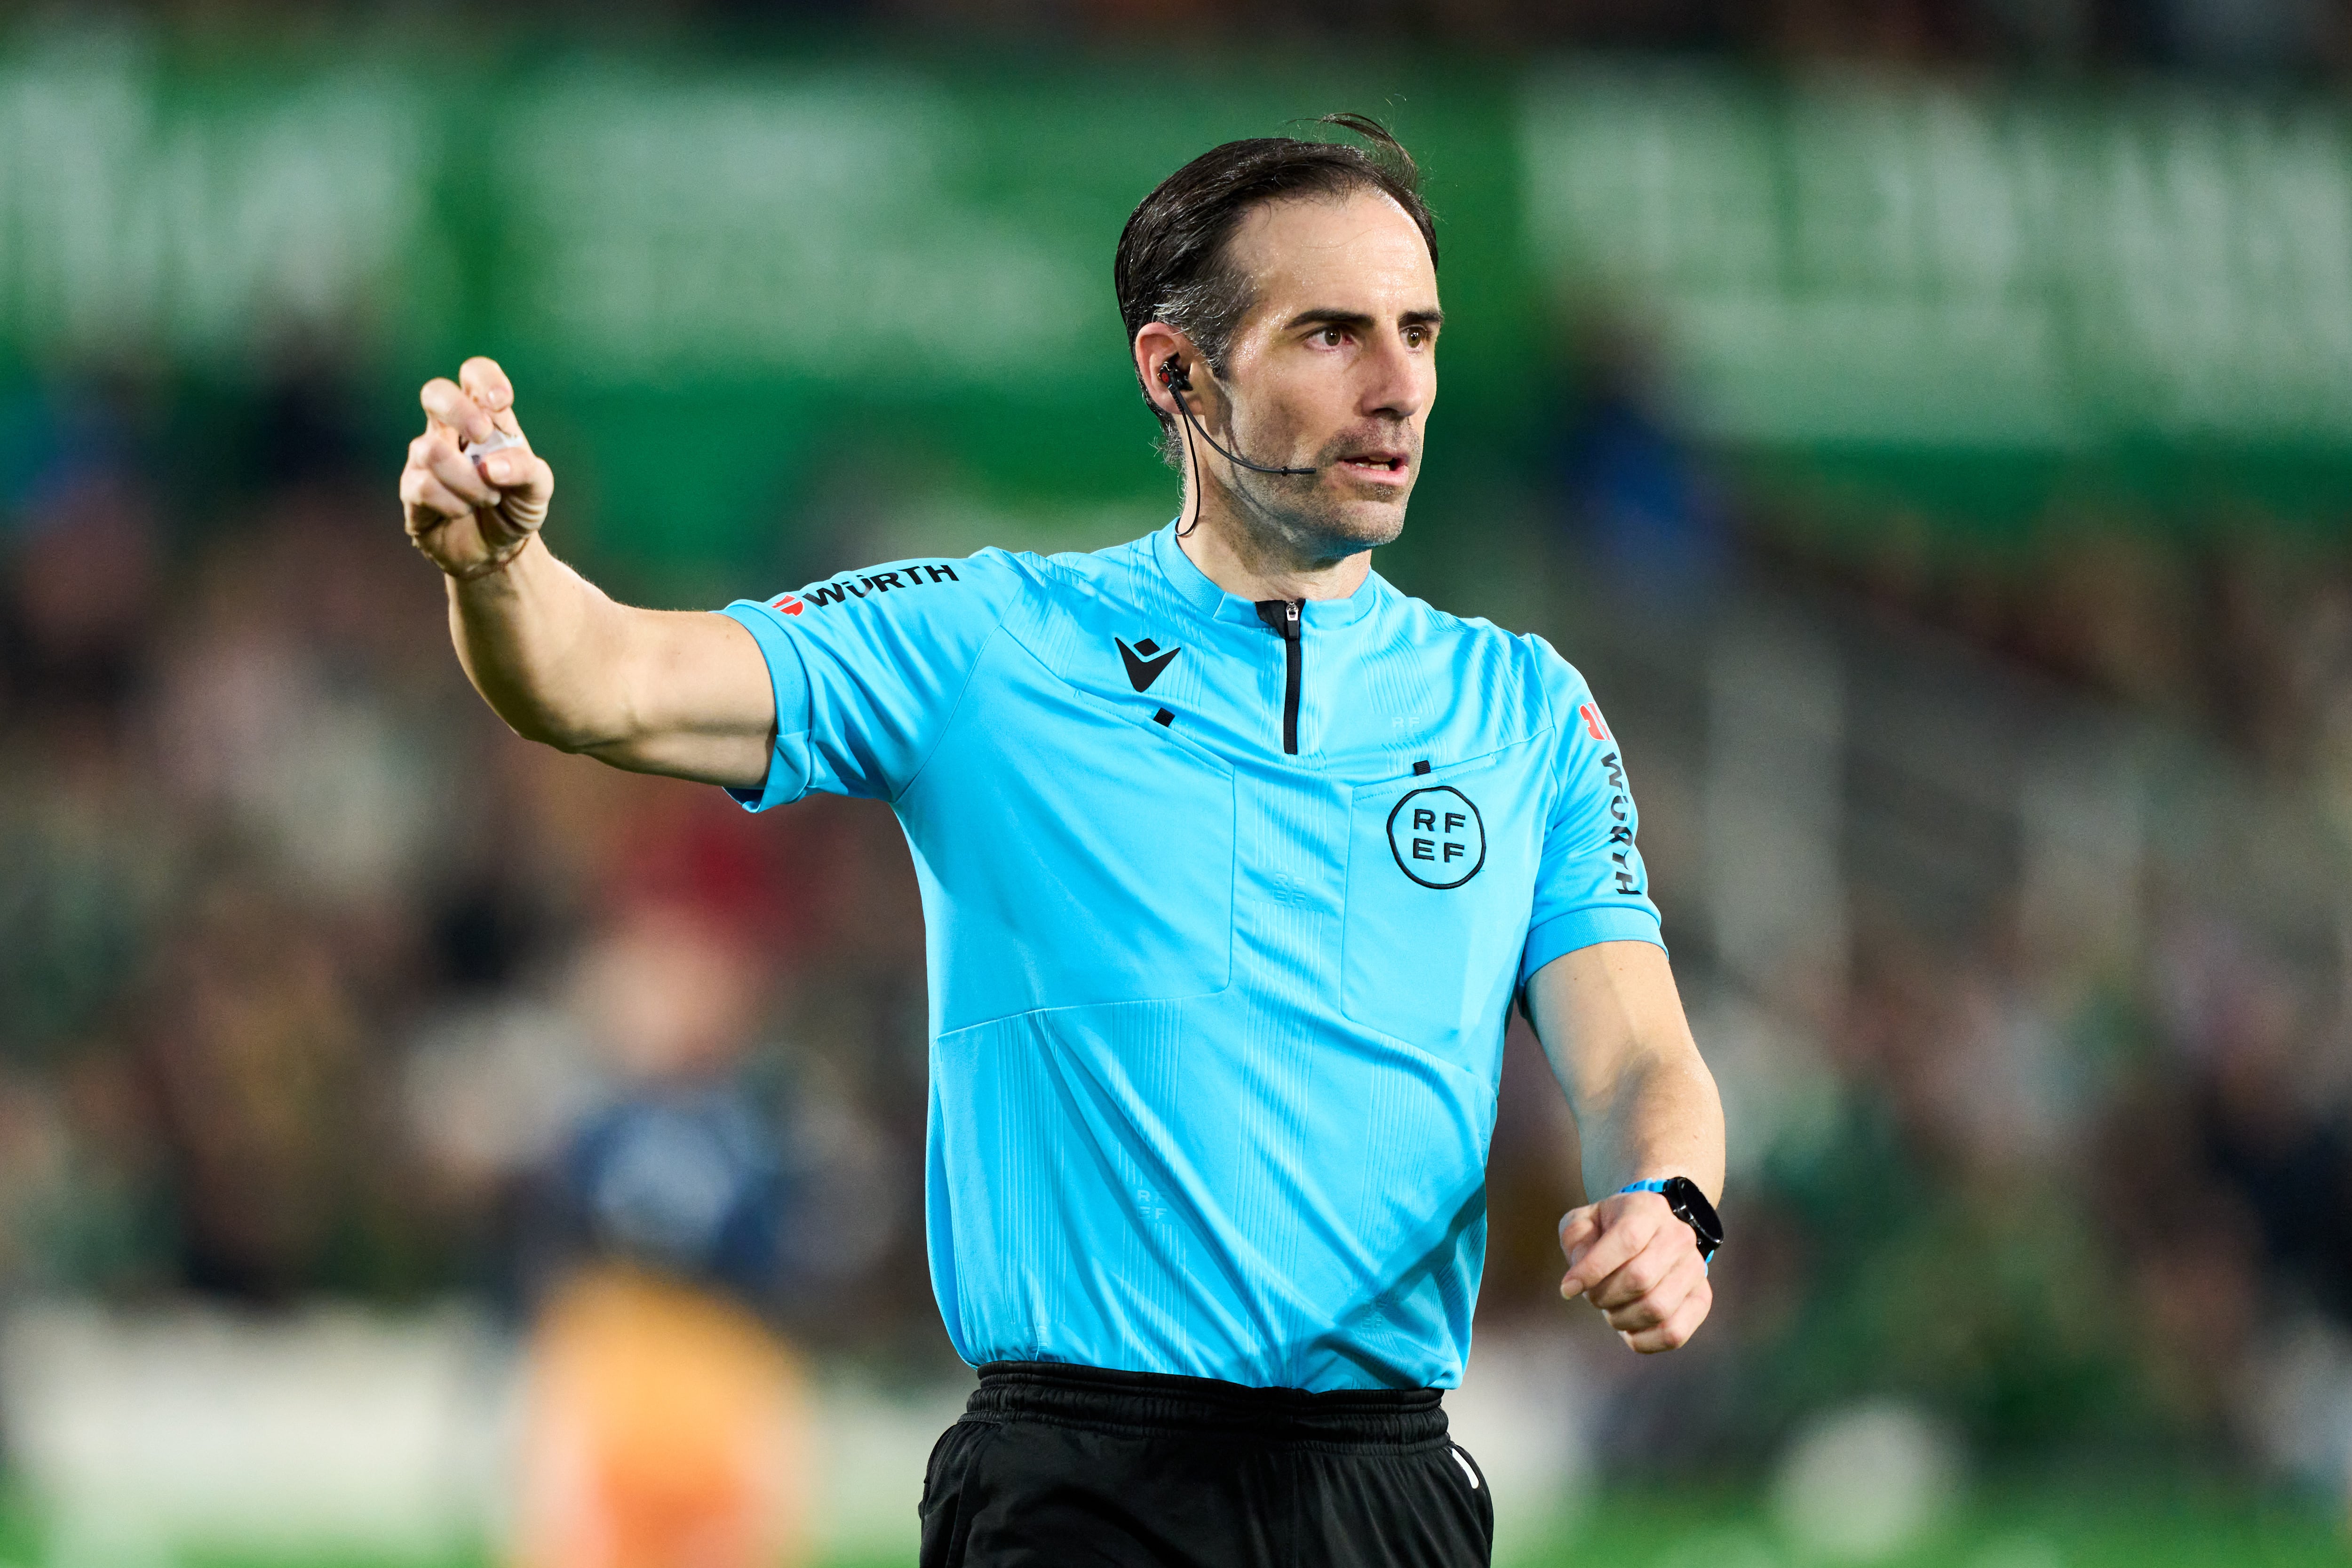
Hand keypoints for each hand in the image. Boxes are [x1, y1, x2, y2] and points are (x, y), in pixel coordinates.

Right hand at [399, 356, 554, 578]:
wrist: (499, 550)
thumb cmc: (516, 505)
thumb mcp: (538, 488)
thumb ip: (526, 470)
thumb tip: (491, 467)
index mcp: (484, 418)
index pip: (474, 375)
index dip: (484, 379)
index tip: (500, 402)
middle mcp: (449, 430)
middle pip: (434, 392)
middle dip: (460, 412)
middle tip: (483, 436)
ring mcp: (425, 458)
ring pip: (431, 450)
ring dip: (469, 480)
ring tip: (488, 497)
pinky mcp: (411, 490)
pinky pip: (423, 487)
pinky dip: (454, 503)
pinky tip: (464, 511)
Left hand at [1557, 1189, 1711, 1353]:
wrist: (1650, 1232)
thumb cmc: (1609, 1230)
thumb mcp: (1584, 1222)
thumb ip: (1576, 1241)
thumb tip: (1581, 1278)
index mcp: (1648, 1209)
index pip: (1626, 1240)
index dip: (1593, 1269)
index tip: (1568, 1288)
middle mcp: (1678, 1236)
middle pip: (1640, 1278)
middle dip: (1604, 1296)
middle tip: (1593, 1296)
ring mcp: (1695, 1267)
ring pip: (1657, 1309)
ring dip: (1622, 1319)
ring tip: (1612, 1308)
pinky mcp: (1702, 1297)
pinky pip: (1675, 1333)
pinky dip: (1644, 1340)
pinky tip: (1629, 1329)